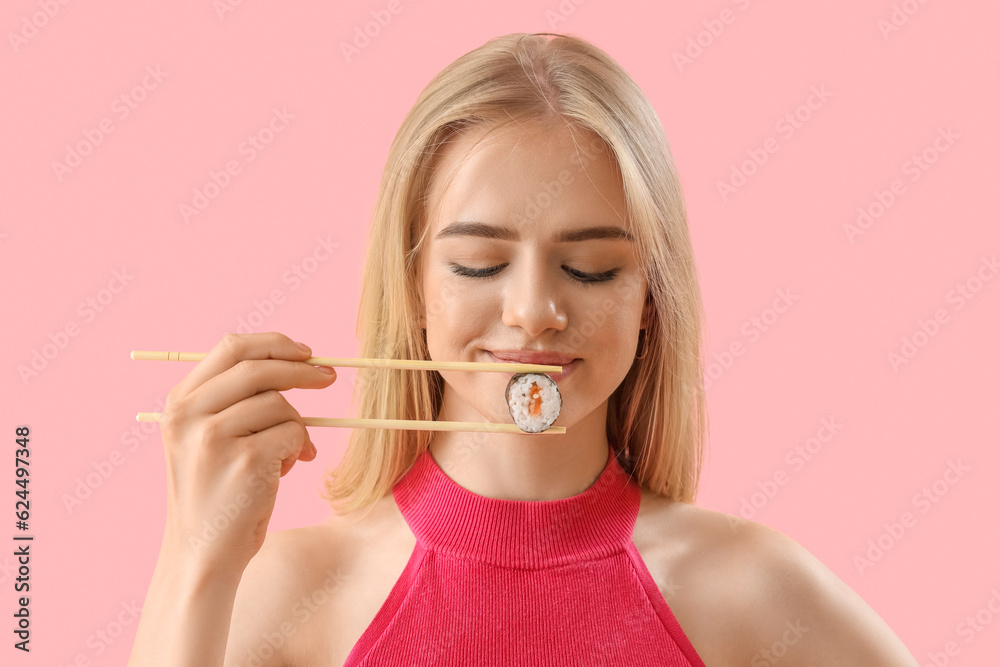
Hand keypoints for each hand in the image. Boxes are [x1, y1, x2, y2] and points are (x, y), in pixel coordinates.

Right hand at [157, 332, 335, 573]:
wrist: (201, 554)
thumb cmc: (215, 495)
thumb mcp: (205, 439)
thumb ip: (233, 401)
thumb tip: (294, 363)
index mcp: (179, 402)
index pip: (230, 347)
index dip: (274, 344)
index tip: (305, 351)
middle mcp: (190, 414)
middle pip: (258, 368)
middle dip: (301, 369)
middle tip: (329, 377)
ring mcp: (214, 436)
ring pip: (280, 404)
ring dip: (296, 426)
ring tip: (286, 455)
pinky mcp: (245, 460)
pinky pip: (293, 433)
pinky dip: (298, 449)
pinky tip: (284, 471)